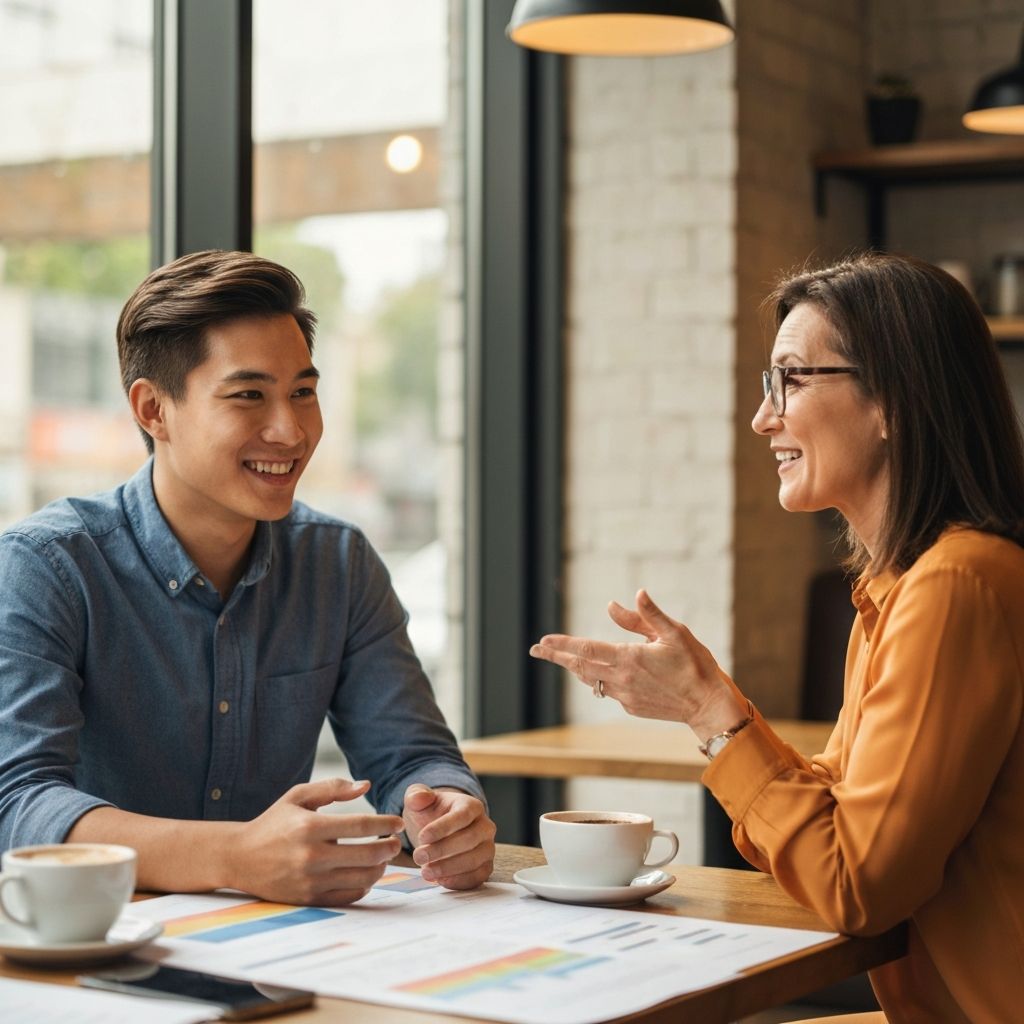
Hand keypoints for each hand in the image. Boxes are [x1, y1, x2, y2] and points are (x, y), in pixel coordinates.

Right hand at [228, 778, 403, 905]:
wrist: (240, 858)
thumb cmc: (274, 823)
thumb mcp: (298, 796)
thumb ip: (333, 788)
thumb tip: (365, 785)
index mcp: (310, 826)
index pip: (360, 825)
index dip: (385, 823)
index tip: (398, 822)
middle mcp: (311, 856)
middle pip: (367, 855)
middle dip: (388, 848)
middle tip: (395, 842)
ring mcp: (310, 881)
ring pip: (362, 878)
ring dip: (380, 867)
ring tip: (382, 858)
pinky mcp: (309, 899)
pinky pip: (349, 896)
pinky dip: (364, 885)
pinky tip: (365, 873)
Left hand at [404, 785, 494, 889]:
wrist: (439, 831)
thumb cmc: (431, 814)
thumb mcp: (419, 801)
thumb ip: (416, 795)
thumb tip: (419, 797)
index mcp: (472, 806)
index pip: (462, 816)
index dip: (443, 827)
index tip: (422, 837)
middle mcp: (485, 826)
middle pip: (469, 840)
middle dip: (442, 850)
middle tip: (418, 857)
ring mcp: (487, 848)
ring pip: (474, 860)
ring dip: (448, 868)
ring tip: (425, 871)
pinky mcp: (485, 867)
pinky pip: (477, 877)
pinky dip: (459, 881)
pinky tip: (440, 880)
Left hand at [529, 589, 746, 735]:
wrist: (708, 706)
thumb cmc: (695, 664)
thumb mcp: (674, 633)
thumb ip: (645, 616)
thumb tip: (617, 602)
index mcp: (629, 659)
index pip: (586, 649)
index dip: (562, 645)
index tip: (543, 641)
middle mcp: (622, 680)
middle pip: (580, 667)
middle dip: (557, 657)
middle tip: (536, 650)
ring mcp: (625, 696)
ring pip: (592, 680)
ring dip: (576, 667)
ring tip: (563, 658)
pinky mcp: (632, 706)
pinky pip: (609, 690)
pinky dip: (600, 679)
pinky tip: (600, 672)